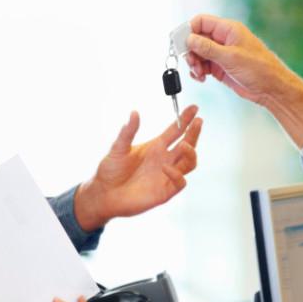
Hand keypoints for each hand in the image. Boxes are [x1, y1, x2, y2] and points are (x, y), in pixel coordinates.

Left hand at [75, 106, 202, 230]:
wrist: (104, 194)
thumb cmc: (110, 171)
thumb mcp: (118, 148)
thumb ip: (128, 132)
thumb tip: (134, 113)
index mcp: (156, 147)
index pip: (176, 131)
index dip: (186, 119)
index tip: (194, 108)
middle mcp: (164, 159)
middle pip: (188, 144)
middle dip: (194, 133)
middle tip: (198, 122)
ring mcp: (166, 175)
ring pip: (189, 163)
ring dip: (191, 153)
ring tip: (184, 145)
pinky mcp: (165, 191)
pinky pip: (180, 182)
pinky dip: (177, 174)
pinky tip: (166, 167)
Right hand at [184, 14, 292, 104]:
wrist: (272, 89)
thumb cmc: (259, 69)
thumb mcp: (231, 57)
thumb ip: (208, 48)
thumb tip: (189, 39)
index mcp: (228, 29)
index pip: (201, 21)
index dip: (189, 30)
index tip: (181, 43)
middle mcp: (223, 39)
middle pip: (197, 38)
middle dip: (191, 50)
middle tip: (192, 63)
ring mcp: (221, 54)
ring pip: (198, 53)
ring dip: (194, 63)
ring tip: (199, 74)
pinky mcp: (220, 67)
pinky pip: (203, 65)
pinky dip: (198, 71)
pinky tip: (201, 78)